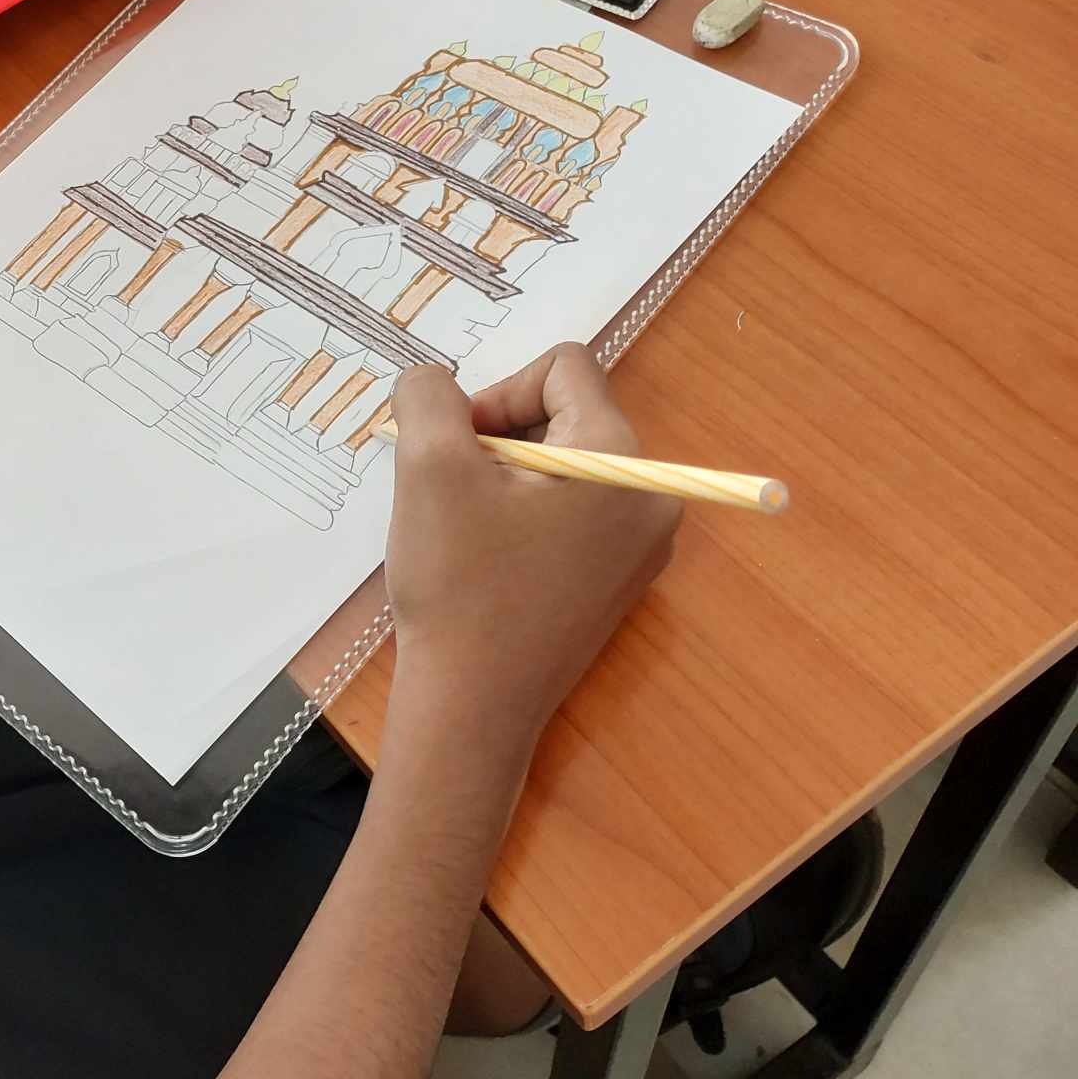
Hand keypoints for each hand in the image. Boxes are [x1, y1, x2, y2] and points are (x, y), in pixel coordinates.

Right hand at [383, 343, 679, 747]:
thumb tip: (436, 384)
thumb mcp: (427, 466)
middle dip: (499, 438)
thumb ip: (428, 395)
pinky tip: (486, 562)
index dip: (498, 392)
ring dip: (504, 478)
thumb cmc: (459, 585)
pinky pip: (569, 513)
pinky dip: (520, 517)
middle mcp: (652, 499)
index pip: (565, 369)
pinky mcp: (616, 583)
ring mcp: (640, 548)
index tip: (459, 450)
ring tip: (467, 530)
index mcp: (622, 462)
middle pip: (566, 416)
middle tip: (455, 492)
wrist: (473, 710)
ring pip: (562, 465)